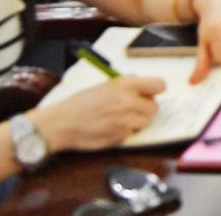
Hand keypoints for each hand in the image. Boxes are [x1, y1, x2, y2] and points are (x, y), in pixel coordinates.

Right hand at [32, 75, 165, 151]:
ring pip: (146, 122)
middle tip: (131, 109)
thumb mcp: (104, 85)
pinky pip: (132, 134)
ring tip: (120, 119)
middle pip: (154, 107)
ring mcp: (125, 121)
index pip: (160, 85)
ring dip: (137, 122)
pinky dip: (125, 133)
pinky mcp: (120, 137)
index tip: (149, 94)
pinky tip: (111, 128)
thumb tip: (141, 83)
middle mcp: (128, 101)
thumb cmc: (80, 102)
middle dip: (145, 109)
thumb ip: (126, 84)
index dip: (155, 91)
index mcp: (125, 84)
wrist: (61, 123)